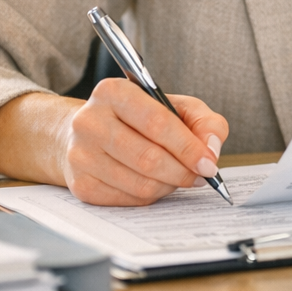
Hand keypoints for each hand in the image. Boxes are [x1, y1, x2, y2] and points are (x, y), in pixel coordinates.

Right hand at [57, 78, 230, 205]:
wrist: (90, 131)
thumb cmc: (138, 117)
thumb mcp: (176, 106)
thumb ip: (204, 121)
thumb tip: (211, 149)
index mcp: (114, 92)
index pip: (157, 123)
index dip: (188, 147)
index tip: (209, 162)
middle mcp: (90, 121)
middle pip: (148, 157)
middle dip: (183, 171)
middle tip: (202, 175)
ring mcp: (80, 155)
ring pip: (139, 183)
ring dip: (170, 185)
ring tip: (181, 177)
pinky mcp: (80, 184)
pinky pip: (128, 199)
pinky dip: (152, 195)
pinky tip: (157, 183)